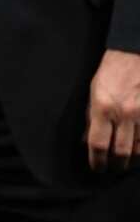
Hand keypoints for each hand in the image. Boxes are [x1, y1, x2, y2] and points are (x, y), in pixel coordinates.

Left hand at [86, 49, 139, 171]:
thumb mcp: (93, 94)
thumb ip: (91, 119)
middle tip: (113, 168)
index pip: (98, 145)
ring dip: (132, 160)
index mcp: (103, 108)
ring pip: (139, 148)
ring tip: (127, 163)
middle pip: (121, 151)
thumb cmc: (111, 73)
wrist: (134, 53)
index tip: (97, 167)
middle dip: (116, 165)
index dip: (97, 161)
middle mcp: (124, 113)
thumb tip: (86, 142)